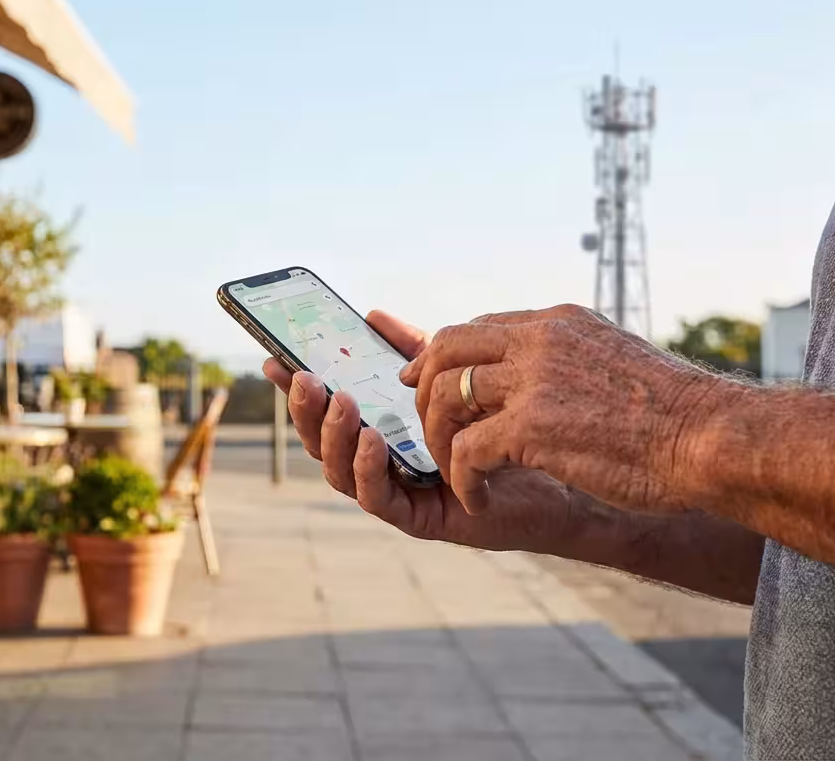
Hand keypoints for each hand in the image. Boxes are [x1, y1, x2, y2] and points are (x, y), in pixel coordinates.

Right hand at [262, 310, 590, 552]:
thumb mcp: (454, 379)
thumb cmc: (506, 428)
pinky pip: (379, 499)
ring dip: (335, 437)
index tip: (274, 359)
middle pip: (323, 444)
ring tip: (341, 402)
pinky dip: (370, 469)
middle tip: (302, 377)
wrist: (560, 470)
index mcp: (380, 433)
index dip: (296, 390)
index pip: (326, 412)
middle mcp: (381, 467)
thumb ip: (414, 352)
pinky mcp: (421, 518)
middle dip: (306, 411)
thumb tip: (372, 315)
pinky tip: (375, 439)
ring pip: (342, 473)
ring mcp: (398, 494)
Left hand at [399, 305, 732, 516]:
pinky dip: (462, 480)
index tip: (425, 383)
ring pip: (445, 398)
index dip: (442, 358)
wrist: (713, 439)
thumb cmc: (677, 417)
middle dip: (424, 393)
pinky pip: (466, 451)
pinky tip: (479, 499)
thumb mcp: (615, 363)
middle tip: (432, 433)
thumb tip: (545, 374)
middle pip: (445, 351)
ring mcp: (532, 380)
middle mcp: (540, 341)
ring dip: (440, 441)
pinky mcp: (530, 426)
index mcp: (559, 324)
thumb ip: (571, 361)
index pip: (478, 329)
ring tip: (458, 474)